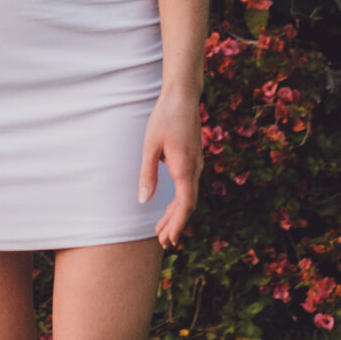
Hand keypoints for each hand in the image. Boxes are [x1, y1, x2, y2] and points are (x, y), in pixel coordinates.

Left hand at [139, 87, 200, 248]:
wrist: (183, 96)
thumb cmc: (164, 118)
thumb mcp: (150, 146)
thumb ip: (148, 174)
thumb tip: (144, 201)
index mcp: (185, 168)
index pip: (185, 204)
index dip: (177, 224)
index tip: (169, 239)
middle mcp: (195, 168)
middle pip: (187, 204)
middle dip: (175, 224)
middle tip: (163, 242)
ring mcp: (196, 164)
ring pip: (188, 196)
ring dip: (176, 214)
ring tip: (162, 230)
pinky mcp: (193, 160)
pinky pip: (188, 187)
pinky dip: (179, 201)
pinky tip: (168, 207)